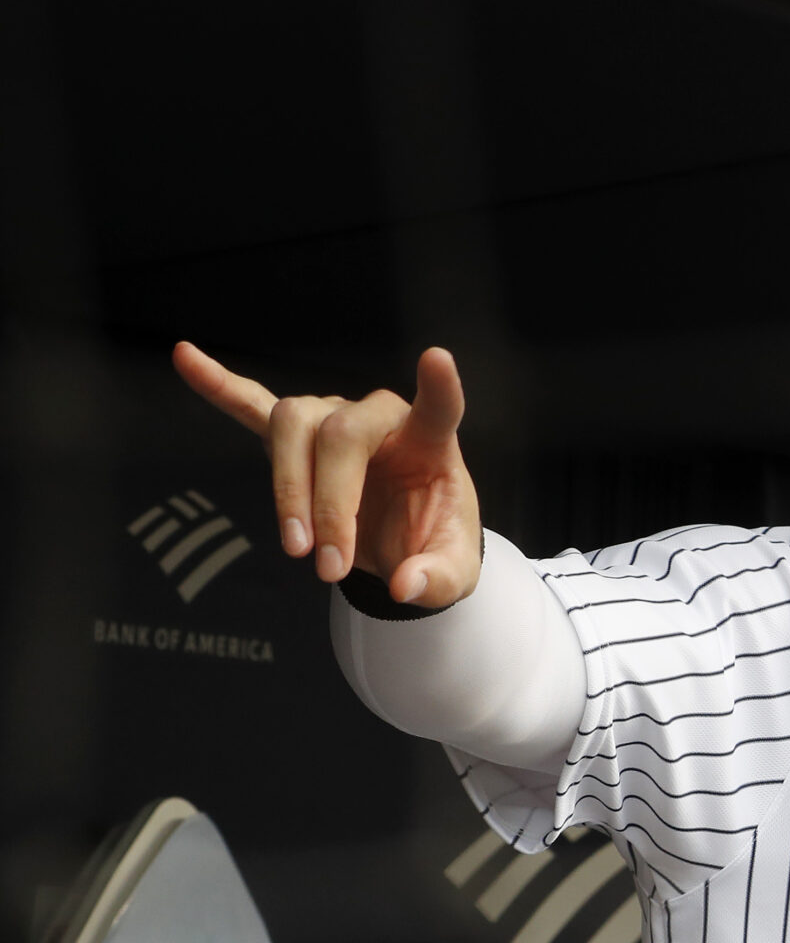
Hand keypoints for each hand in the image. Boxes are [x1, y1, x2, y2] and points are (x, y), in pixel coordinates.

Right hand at [172, 343, 483, 606]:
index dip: (439, 387)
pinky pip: (251, 405)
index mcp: (429, 443)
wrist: (402, 545)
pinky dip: (220, 386)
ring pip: (292, 423)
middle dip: (329, 504)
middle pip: (339, 433)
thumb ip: (437, 580)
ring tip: (298, 547)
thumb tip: (405, 584)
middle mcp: (379, 418)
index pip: (439, 408)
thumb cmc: (430, 545)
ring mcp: (333, 419)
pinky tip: (185, 357)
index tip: (437, 358)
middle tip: (331, 566)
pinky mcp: (297, 438)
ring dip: (288, 488)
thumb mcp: (451, 575)